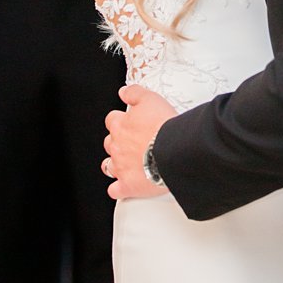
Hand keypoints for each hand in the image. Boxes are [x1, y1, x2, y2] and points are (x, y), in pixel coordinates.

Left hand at [102, 84, 175, 200]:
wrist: (173, 152)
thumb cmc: (164, 126)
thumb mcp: (150, 98)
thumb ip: (133, 93)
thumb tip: (123, 92)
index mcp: (121, 126)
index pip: (111, 120)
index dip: (119, 121)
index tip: (127, 123)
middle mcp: (117, 146)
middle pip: (109, 143)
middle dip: (117, 143)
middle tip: (131, 144)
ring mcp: (121, 167)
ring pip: (108, 166)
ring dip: (114, 165)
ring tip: (125, 165)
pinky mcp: (128, 185)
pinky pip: (115, 190)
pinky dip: (118, 190)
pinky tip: (123, 188)